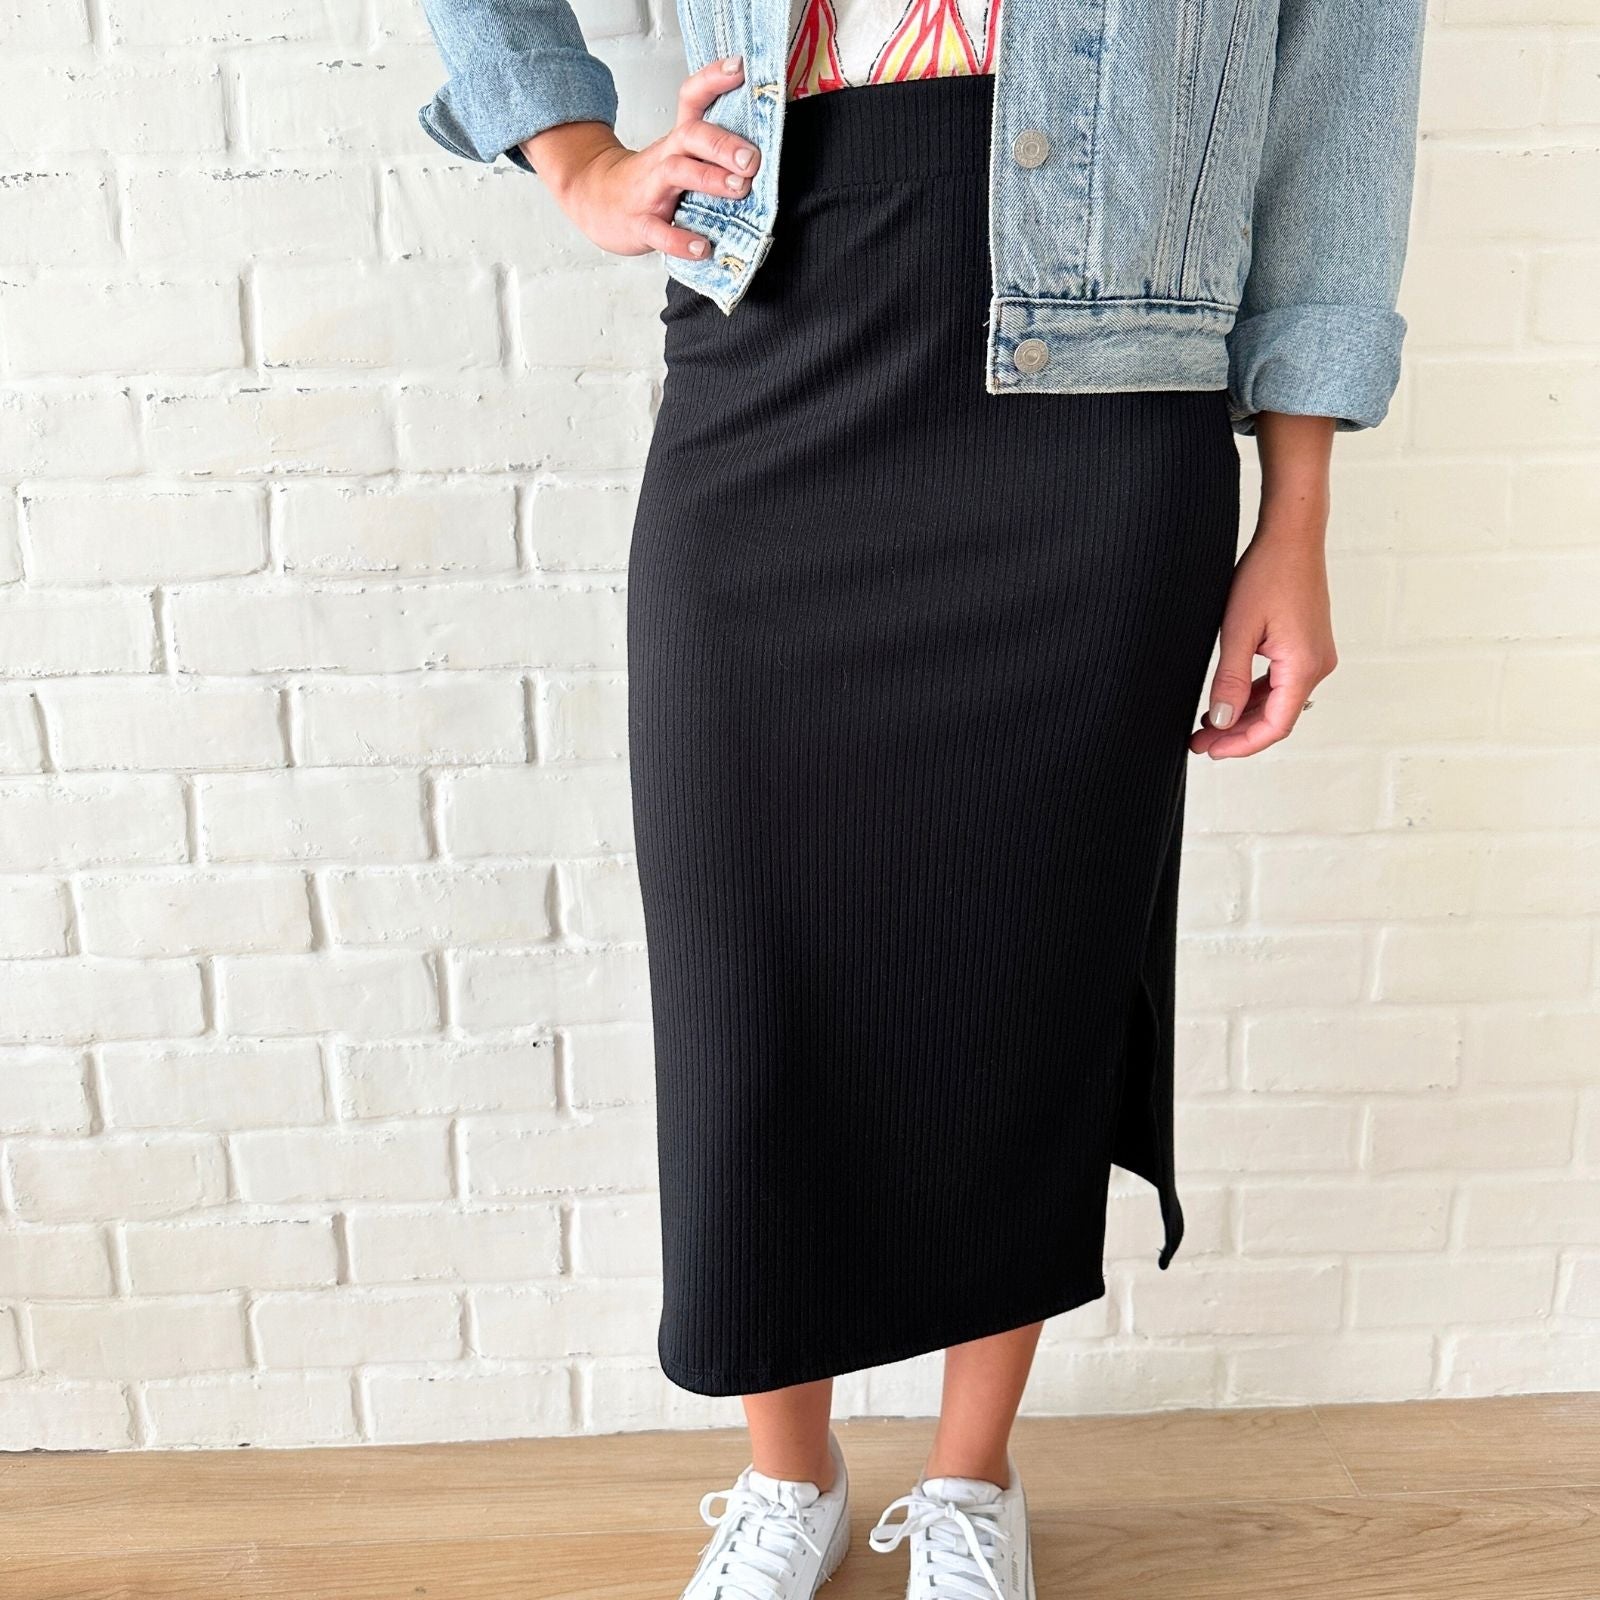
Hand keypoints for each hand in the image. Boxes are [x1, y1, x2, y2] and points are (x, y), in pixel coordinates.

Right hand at [520, 57, 761, 261]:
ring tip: (740, 189)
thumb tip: (763, 151)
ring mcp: (650, 190)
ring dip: (710, 179)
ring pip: (677, 174)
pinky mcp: (640, 224)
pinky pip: (659, 232)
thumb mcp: (678, 158)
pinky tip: (702, 248)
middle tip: (752, 158)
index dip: (713, 79)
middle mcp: (665, 159)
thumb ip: (715, 153)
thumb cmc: (649, 183)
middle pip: (690, 135)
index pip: (691, 98)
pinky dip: (681, 241)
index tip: (739, 67)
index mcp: (677, 142)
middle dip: (723, 143)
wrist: (596, 201)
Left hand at [1190, 413, 1338, 760]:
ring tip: (1206, 724)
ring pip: (1277, 702)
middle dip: (1236, 733)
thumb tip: (1220, 721)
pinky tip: (1226, 699)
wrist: (1292, 535)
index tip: (1210, 749)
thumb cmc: (1268, 573)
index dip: (1241, 744)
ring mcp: (1314, 655)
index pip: (1274, 725)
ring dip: (1243, 715)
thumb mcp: (1238, 630)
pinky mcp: (1307, 645)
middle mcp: (1317, 665)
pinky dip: (1254, 695)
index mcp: (1304, 666)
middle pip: (1276, 718)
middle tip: (1199, 741)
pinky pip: (1280, 682)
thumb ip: (1229, 680)